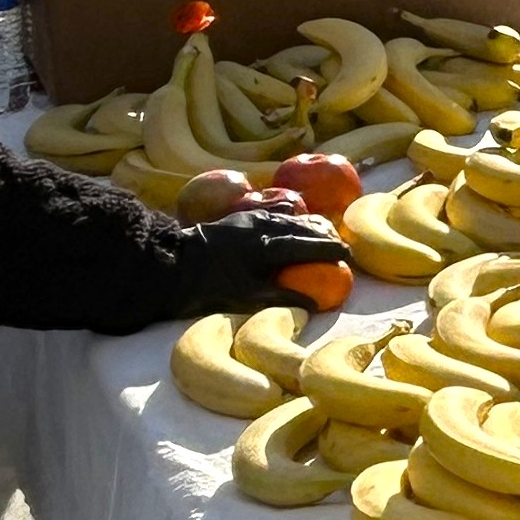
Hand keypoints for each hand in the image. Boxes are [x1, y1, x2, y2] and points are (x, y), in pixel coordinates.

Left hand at [174, 205, 350, 317]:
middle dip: (325, 235)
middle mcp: (263, 227)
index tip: (349, 256)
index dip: (331, 250)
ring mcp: (250, 219)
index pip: (309, 246)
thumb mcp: (246, 297)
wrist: (170, 264)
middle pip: (303, 228)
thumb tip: (314, 305)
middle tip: (341, 244)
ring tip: (322, 232)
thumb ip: (283, 298)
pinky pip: (272, 214)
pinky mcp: (239, 216)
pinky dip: (288, 219)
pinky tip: (291, 222)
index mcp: (268, 248)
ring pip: (288, 218)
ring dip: (308, 225)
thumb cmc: (208, 285)